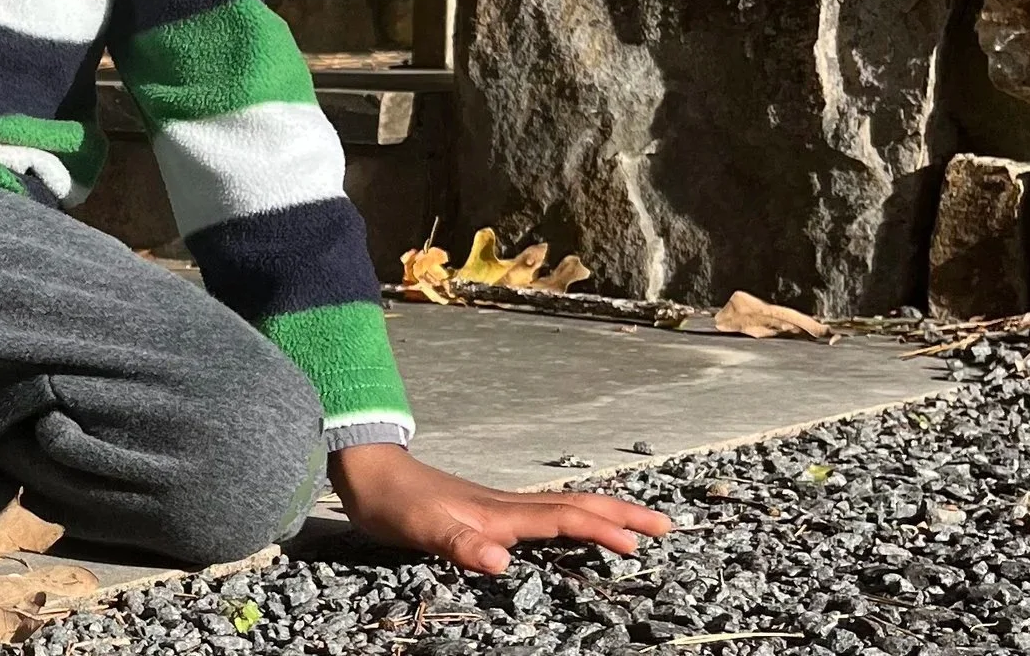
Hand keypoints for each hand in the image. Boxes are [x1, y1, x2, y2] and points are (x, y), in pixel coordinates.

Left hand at [328, 442, 670, 573]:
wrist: (365, 468)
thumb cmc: (391, 501)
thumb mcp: (420, 528)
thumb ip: (459, 544)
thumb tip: (503, 561)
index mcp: (499, 513)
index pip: (563, 519)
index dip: (602, 529)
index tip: (641, 540)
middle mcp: (505, 507)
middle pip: (574, 507)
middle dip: (620, 515)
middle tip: (664, 525)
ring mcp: (496, 507)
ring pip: (561, 508)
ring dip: (601, 515)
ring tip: (634, 525)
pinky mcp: (484, 511)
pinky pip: (542, 514)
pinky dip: (571, 518)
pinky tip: (571, 525)